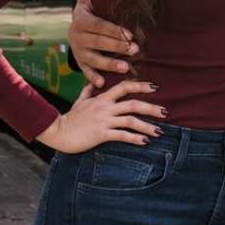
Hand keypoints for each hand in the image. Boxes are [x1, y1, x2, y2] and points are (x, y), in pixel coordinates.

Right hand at [36, 81, 166, 152]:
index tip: (154, 87)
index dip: (140, 86)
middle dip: (151, 108)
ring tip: (159, 132)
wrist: (58, 131)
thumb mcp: (79, 101)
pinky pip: (121, 135)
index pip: (124, 87)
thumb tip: (93, 82)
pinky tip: (144, 142)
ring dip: (147, 126)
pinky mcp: (101, 134)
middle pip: (133, 104)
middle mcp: (105, 107)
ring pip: (130, 121)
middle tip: (165, 112)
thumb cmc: (69, 118)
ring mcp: (104, 121)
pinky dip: (134, 138)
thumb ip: (88, 91)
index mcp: (102, 98)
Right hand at [69, 0, 138, 87]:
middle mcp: (77, 37)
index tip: (130, 34)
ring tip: (126, 67)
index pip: (99, 25)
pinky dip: (93, 78)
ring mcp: (78, 52)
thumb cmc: (88, 13)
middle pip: (99, 42)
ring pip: (94, 59)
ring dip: (109, 63)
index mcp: (81, 20)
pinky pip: (86, 72)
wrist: (73, 30)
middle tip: (135, 50)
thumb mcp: (85, 0)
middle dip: (117, 46)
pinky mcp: (80, 63)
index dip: (114, 30)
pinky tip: (101, 83)